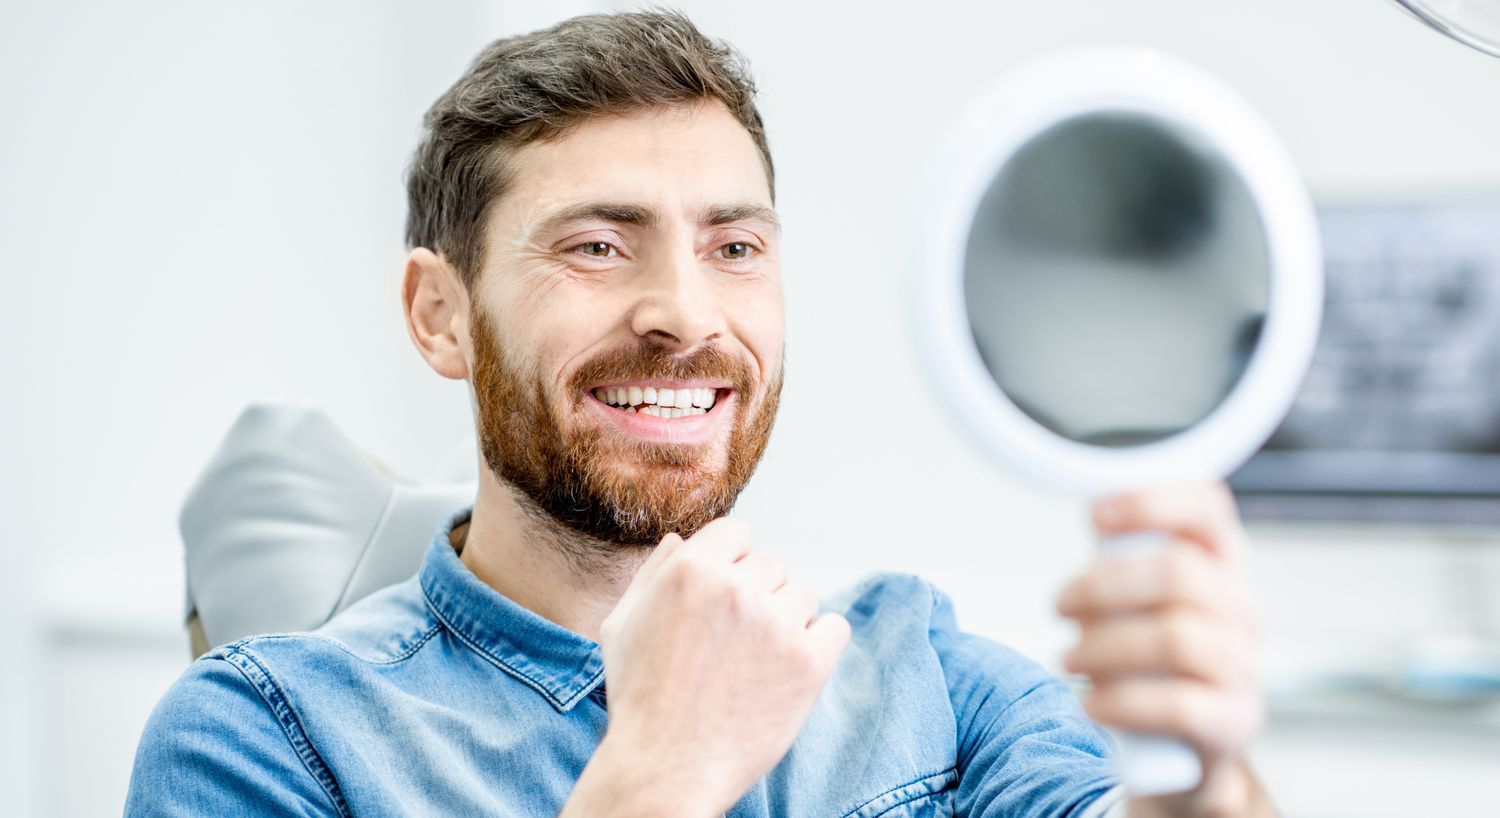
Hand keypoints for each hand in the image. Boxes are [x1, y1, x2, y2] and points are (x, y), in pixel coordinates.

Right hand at [563, 518, 850, 817]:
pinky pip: (835, 627)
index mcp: (691, 569)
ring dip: (787, 621)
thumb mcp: (623, 624)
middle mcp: (736, 588)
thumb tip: (682, 540)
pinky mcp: (809, 662)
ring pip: (803, 595)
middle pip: (771, 565)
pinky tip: (789, 670)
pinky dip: (819, 645)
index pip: (736, 532)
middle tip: (735, 643)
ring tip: (756, 663)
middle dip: (757, 596)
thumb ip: (653, 574)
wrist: (666, 768)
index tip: (725, 598)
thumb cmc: (640, 699)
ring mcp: (776, 624)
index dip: (731, 563)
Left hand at [1058, 483, 1271, 816]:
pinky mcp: (1233, 720)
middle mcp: (1242, 608)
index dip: (1151, 502)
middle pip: (1179, 574)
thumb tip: (1093, 520)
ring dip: (1105, 646)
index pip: (1208, 508)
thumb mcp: (1139, 599)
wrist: (1183, 743)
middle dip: (1104, 586)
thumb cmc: (1152, 655)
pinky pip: (1178, 705)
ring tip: (1069, 659)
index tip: (1094, 516)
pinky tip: (1091, 703)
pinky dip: (1122, 702)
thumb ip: (1123, 560)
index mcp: (1222, 563)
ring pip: (1177, 638)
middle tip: (1061, 604)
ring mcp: (1243, 665)